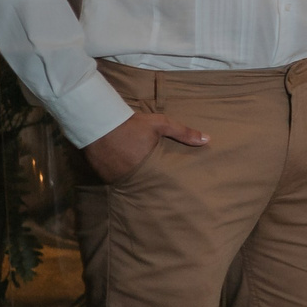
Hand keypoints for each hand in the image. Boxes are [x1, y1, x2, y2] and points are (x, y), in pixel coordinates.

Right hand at [83, 109, 208, 182]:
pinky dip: (117, 175)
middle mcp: (130, 175)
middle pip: (142, 184)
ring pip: (126, 182)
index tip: (169, 186)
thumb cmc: (132, 124)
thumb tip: (208, 139)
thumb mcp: (160, 124)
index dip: (163, 183)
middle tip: (153, 182)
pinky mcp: (101, 175)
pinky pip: (112, 179)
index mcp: (146, 166)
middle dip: (147, 183)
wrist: (99, 121)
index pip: (159, 181)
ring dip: (131, 179)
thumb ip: (183, 133)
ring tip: (136, 177)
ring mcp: (113, 176)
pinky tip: (119, 170)